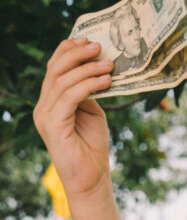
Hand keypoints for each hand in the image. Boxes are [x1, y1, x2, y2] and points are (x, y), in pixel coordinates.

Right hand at [33, 38, 113, 200]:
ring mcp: (45, 116)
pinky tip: (106, 81)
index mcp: (50, 102)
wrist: (91, 179)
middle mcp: (43, 107)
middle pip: (55, 70)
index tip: (88, 40)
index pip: (53, 69)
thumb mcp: (93, 112)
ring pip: (62, 81)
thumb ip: (89, 92)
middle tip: (100, 47)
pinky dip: (89, 85)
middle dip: (77, 54)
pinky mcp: (53, 125)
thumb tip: (97, 69)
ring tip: (109, 66)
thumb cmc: (92, 147)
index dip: (68, 50)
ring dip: (88, 70)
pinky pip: (70, 97)